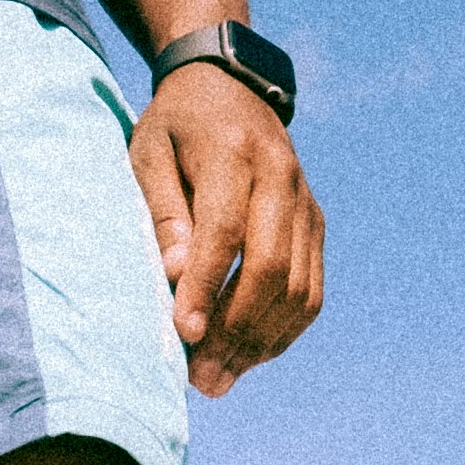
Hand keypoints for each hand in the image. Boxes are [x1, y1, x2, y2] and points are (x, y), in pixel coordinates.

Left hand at [132, 66, 324, 392]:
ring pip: (299, 287)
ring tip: (222, 378)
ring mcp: (306, 202)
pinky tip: (251, 353)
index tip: (183, 334)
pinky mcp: (316, 223)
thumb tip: (174, 276)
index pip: (225, 231)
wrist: (228, 86)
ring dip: (262, 341)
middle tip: (202, 378)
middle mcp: (282, 177)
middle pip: (271, 267)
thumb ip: (163, 212)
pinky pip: (311, 288)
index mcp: (234, 154)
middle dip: (236, 330)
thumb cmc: (174, 126)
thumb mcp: (148, 153)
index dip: (205, 287)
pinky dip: (285, 329)